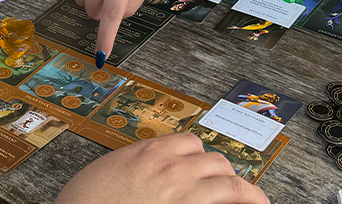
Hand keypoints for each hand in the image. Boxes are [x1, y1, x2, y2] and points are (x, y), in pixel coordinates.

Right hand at [55, 133, 268, 203]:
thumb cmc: (85, 201)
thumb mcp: (107, 171)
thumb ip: (134, 166)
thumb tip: (143, 172)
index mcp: (149, 153)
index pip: (190, 143)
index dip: (200, 157)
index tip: (205, 167)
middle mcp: (172, 169)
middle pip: (215, 161)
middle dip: (224, 173)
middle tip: (230, 187)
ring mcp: (185, 193)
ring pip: (230, 184)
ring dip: (243, 192)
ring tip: (256, 201)